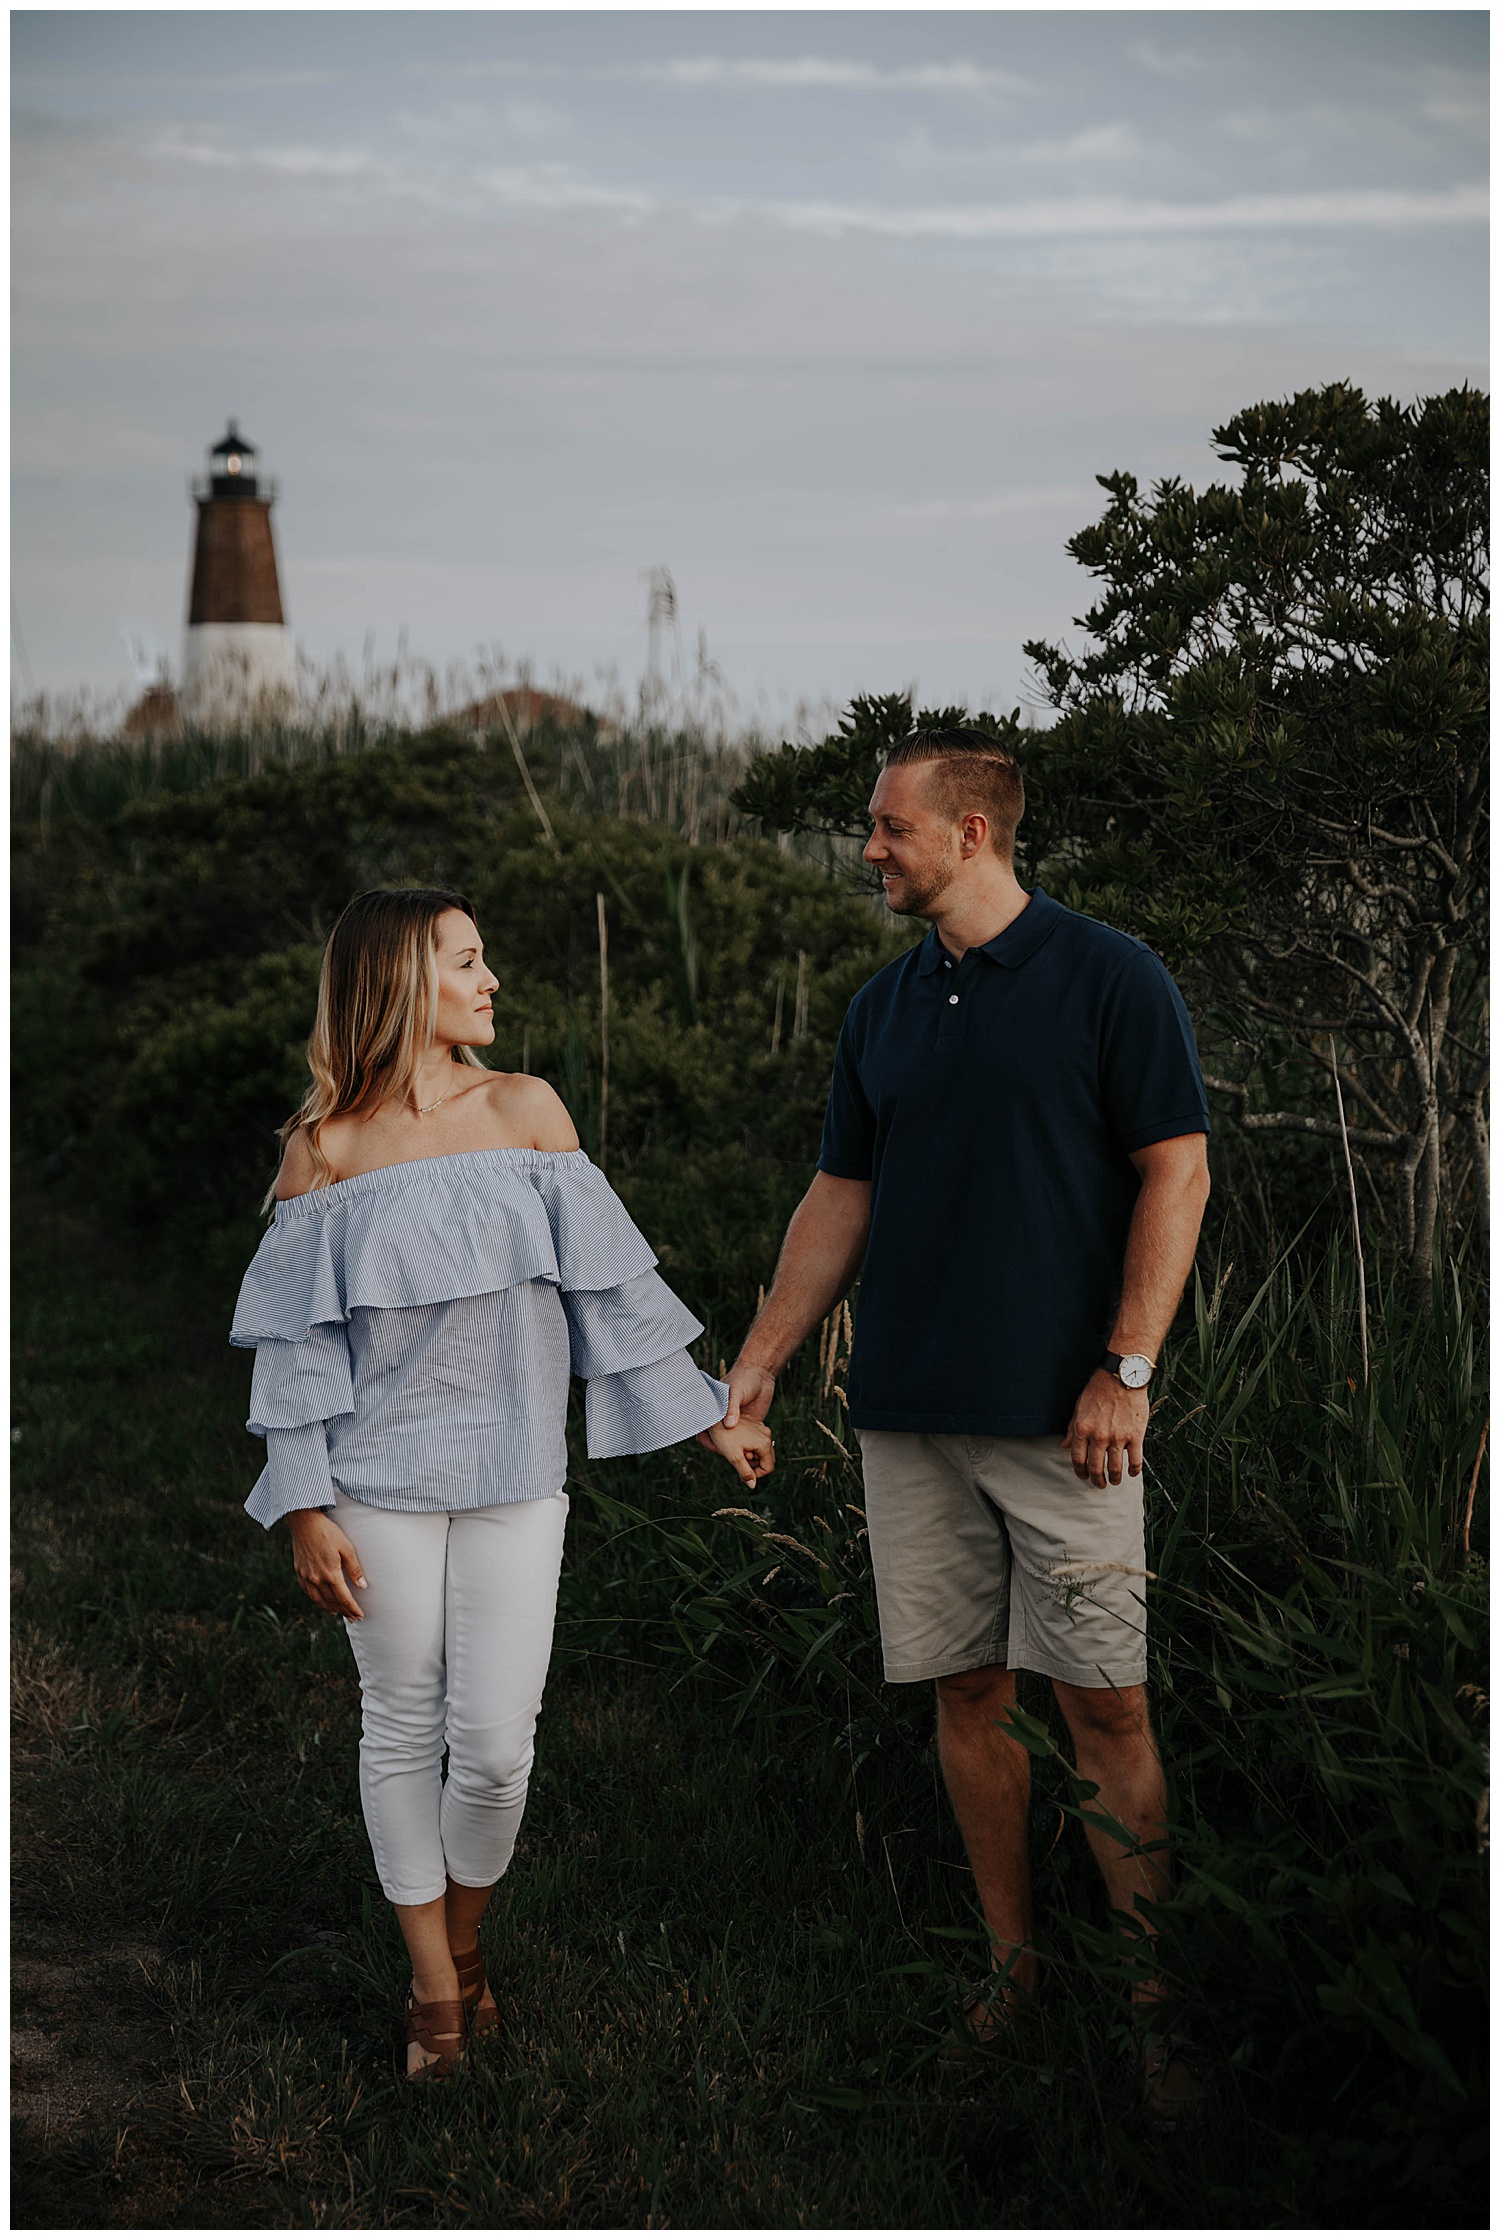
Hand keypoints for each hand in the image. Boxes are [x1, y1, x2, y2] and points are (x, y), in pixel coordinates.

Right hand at [287, 1509, 367, 1619]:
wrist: (305, 1523)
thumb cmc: (329, 1533)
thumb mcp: (347, 1548)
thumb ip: (354, 1569)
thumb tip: (362, 1586)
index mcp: (331, 1574)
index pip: (344, 1598)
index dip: (353, 1609)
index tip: (360, 1616)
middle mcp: (317, 1579)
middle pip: (332, 1601)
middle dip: (344, 1610)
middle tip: (352, 1617)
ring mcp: (306, 1577)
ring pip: (319, 1599)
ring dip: (329, 1607)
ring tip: (338, 1612)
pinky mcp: (299, 1572)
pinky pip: (308, 1592)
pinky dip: (316, 1599)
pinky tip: (320, 1600)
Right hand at [696, 1356, 776, 1456]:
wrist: (761, 1374)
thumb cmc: (744, 1379)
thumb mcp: (736, 1391)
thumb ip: (732, 1407)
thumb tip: (728, 1426)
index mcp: (714, 1409)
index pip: (705, 1428)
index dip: (708, 1439)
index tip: (716, 1446)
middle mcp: (723, 1418)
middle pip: (717, 1439)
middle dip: (722, 1448)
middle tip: (730, 1455)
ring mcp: (736, 1423)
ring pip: (732, 1443)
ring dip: (736, 1450)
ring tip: (743, 1456)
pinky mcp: (749, 1425)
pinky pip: (746, 1440)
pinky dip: (748, 1447)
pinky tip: (753, 1452)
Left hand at [702, 1416, 775, 1489]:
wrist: (716, 1416)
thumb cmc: (724, 1436)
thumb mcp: (734, 1457)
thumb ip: (745, 1472)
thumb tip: (753, 1485)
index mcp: (764, 1443)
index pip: (768, 1467)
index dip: (756, 1474)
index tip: (743, 1473)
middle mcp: (766, 1435)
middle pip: (766, 1459)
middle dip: (753, 1464)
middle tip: (739, 1460)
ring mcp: (762, 1429)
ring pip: (760, 1452)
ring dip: (750, 1456)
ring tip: (737, 1451)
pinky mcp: (756, 1427)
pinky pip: (757, 1443)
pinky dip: (749, 1448)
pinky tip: (737, 1445)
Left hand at [1062, 1371, 1148, 1488]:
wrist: (1121, 1376)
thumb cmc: (1098, 1389)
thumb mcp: (1078, 1407)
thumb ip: (1070, 1428)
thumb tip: (1063, 1446)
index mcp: (1082, 1429)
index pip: (1078, 1459)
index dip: (1080, 1472)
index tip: (1083, 1477)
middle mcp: (1098, 1436)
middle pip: (1095, 1468)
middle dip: (1096, 1480)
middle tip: (1099, 1484)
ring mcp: (1118, 1437)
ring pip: (1115, 1468)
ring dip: (1114, 1479)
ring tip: (1115, 1481)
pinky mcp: (1135, 1436)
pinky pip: (1135, 1461)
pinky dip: (1133, 1471)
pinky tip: (1131, 1473)